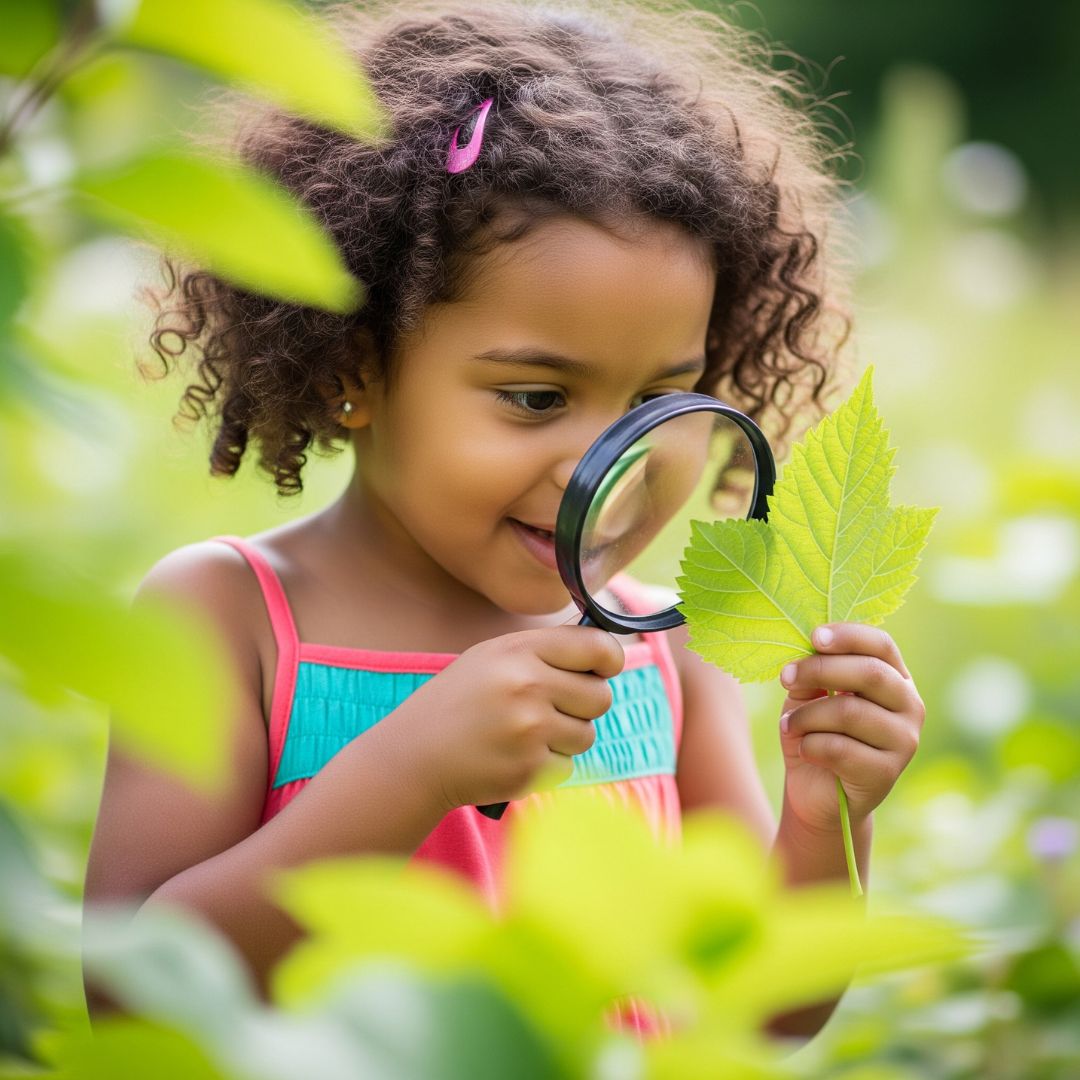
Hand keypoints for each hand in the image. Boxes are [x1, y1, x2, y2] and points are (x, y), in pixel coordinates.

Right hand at [388, 626, 623, 811]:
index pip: (597, 647)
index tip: (604, 669)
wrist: (414, 755)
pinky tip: (513, 757)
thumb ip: (546, 652)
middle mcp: (528, 686)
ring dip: (565, 738)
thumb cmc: (459, 702)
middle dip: (584, 706)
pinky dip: (547, 766)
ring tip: (524, 734)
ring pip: (586, 735)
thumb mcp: (493, 658)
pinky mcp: (529, 770)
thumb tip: (610, 656)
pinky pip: (567, 767)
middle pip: (600, 697)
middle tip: (551, 708)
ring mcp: (530, 731)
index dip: (609, 659)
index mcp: (520, 651)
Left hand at [777, 624, 923, 835]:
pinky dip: (810, 745)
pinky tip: (804, 750)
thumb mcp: (808, 697)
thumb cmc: (817, 734)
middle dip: (820, 670)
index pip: (881, 645)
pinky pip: (840, 748)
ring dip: (806, 716)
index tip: (814, 637)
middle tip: (786, 677)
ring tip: (788, 724)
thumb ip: (811, 676)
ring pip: (850, 712)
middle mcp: (909, 706)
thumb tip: (805, 661)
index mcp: (895, 679)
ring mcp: (904, 741)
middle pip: (870, 673)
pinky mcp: (886, 773)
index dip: (848, 635)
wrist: (817, 793)